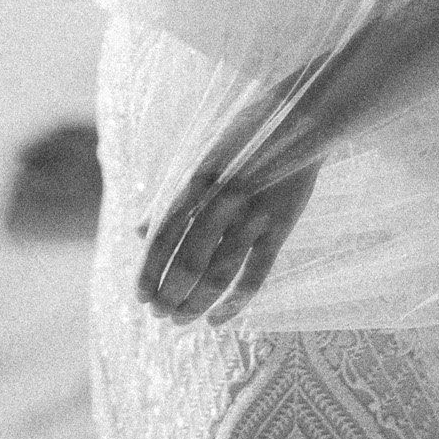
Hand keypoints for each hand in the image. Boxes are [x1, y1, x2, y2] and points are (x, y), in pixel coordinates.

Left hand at [136, 155, 320, 327]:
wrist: (301, 118)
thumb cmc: (243, 137)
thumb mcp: (200, 155)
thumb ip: (170, 195)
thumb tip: (137, 232)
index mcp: (197, 179)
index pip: (163, 236)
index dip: (149, 271)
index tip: (139, 297)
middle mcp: (222, 199)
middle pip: (188, 262)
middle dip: (169, 295)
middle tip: (159, 314)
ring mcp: (253, 214)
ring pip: (218, 275)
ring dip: (195, 304)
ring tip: (180, 320)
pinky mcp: (281, 226)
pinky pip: (255, 275)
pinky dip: (234, 303)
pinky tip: (218, 319)